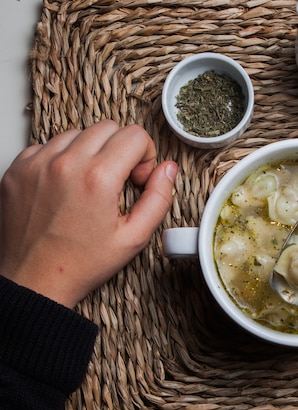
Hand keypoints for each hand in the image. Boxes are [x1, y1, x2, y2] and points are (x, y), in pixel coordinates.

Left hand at [0, 121, 177, 306]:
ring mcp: (36, 163)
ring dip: (90, 152)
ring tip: (90, 184)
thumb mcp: (134, 236)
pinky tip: (66, 185)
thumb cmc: (81, 263)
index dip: (145, 156)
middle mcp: (65, 163)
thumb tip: (168, 168)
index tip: (137, 179)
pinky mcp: (17, 169)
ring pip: (77, 133)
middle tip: (117, 180)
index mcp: (98, 178)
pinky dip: (61, 158)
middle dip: (120, 149)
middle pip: (108, 127)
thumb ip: (159, 197)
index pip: (135, 135)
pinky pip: (47, 145)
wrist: (34, 281)